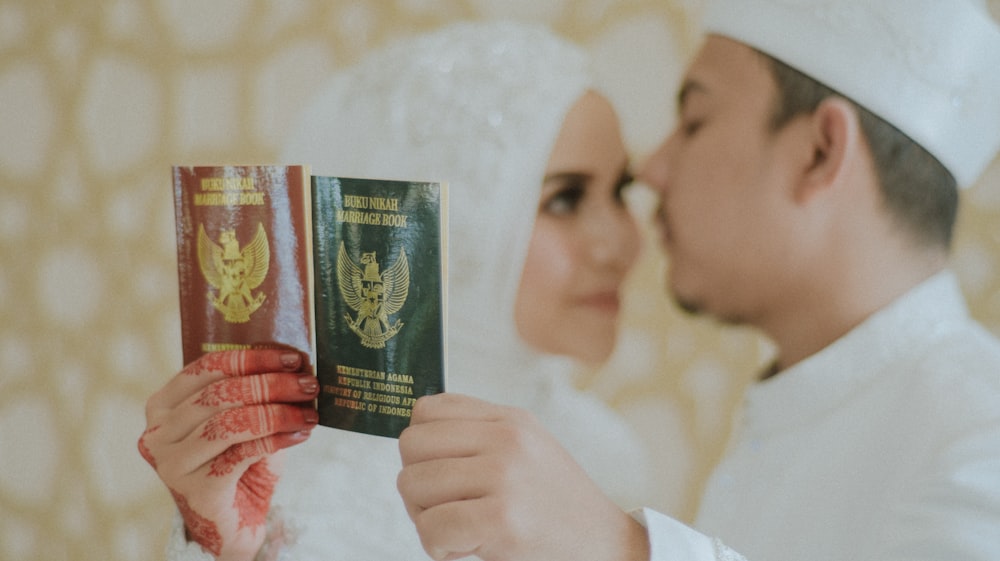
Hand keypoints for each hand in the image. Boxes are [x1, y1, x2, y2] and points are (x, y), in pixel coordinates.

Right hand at [139, 348, 318, 559]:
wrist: (232, 521)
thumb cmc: (238, 464)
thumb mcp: (243, 420)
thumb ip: (255, 393)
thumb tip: (293, 367)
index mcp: (164, 405)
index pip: (208, 368)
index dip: (253, 359)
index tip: (293, 359)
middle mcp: (159, 432)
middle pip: (221, 394)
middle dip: (272, 385)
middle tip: (309, 385)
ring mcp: (172, 463)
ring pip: (230, 423)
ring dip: (278, 413)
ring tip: (308, 414)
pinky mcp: (196, 489)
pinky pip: (242, 453)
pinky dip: (276, 439)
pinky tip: (299, 434)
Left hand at [397, 393, 648, 560]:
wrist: (607, 546)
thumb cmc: (555, 505)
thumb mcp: (526, 449)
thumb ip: (479, 435)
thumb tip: (414, 435)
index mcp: (509, 419)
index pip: (426, 410)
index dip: (421, 448)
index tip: (443, 474)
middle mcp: (507, 439)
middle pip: (410, 445)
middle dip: (417, 484)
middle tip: (447, 508)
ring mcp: (505, 477)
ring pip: (412, 485)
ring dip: (426, 518)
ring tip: (461, 529)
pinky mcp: (502, 520)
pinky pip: (432, 528)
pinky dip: (439, 548)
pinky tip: (467, 549)